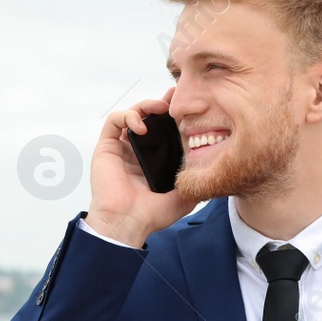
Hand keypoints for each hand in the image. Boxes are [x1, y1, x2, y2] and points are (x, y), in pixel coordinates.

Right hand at [86, 86, 193, 247]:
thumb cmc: (151, 214)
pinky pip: (114, 121)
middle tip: (175, 97)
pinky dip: (127, 116)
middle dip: (162, 104)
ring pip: (132, 114)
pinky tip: (141, 127)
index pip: (164, 130)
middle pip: (148, 117)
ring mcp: (122, 148)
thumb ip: (196, 181)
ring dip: (146, 105)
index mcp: (154, 160)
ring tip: (160, 108)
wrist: (128, 223)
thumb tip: (214, 170)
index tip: (189, 106)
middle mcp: (138, 151)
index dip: (174, 115)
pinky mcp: (107, 147)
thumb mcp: (184, 196)